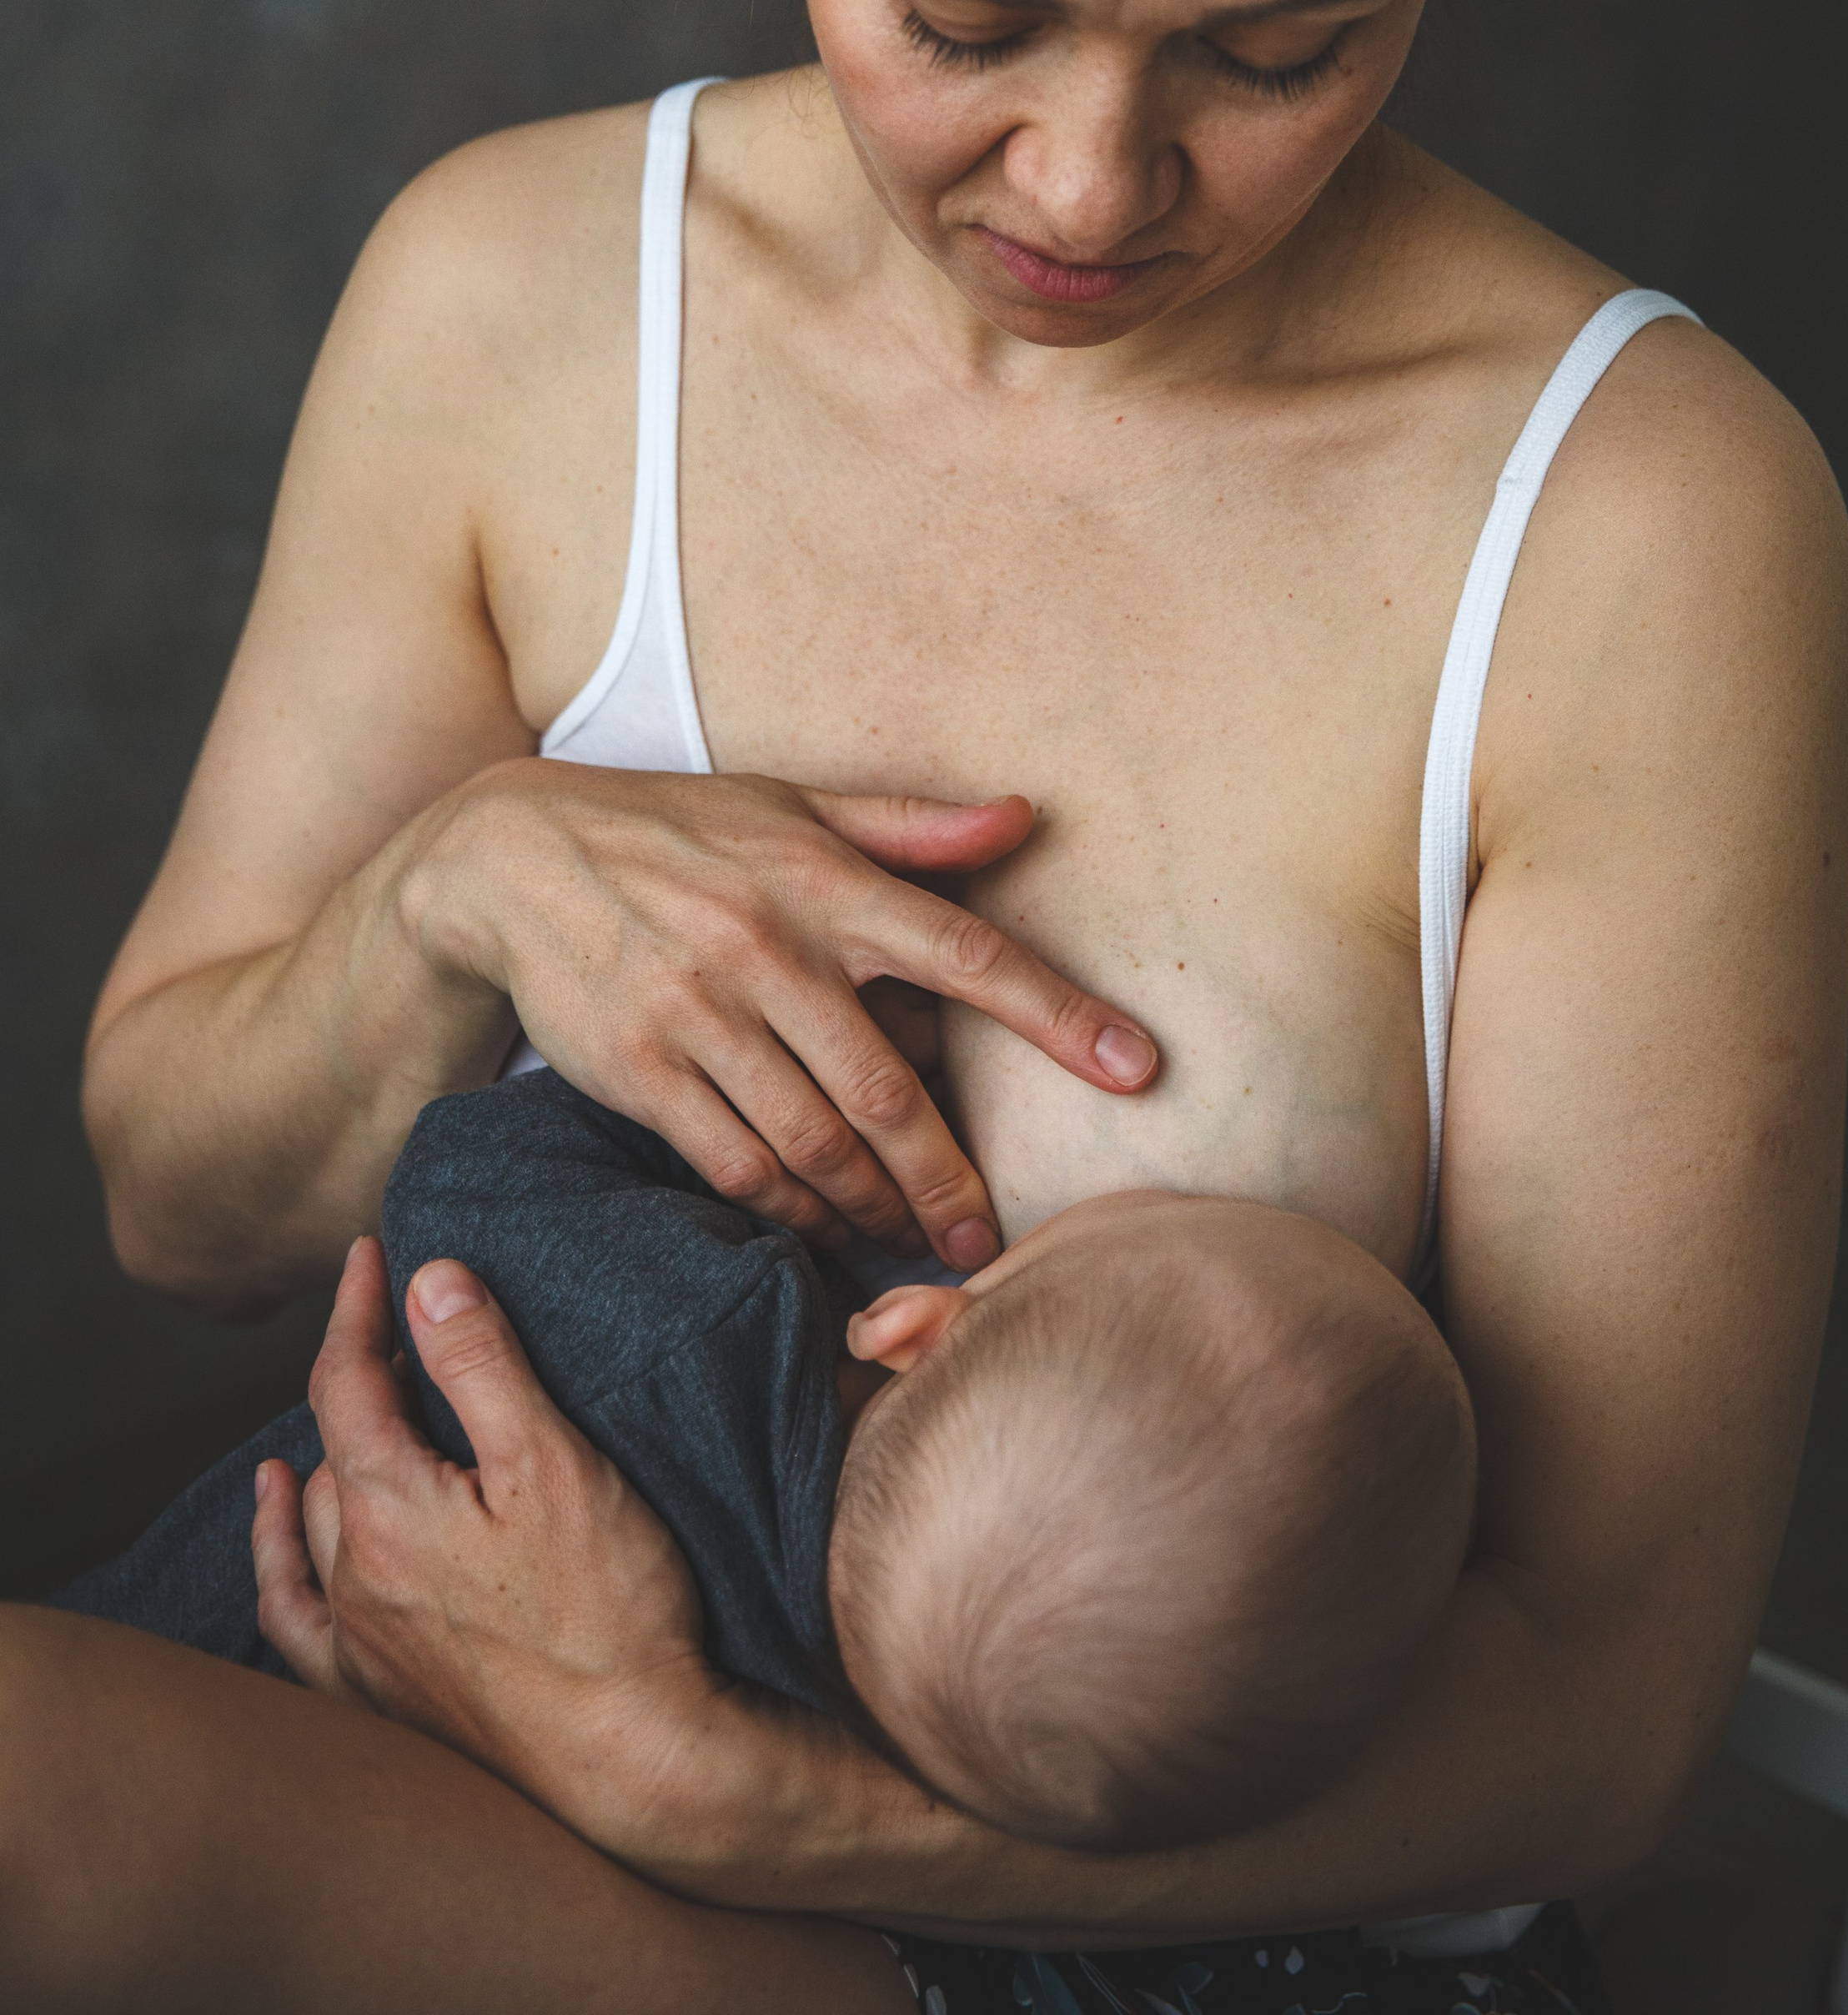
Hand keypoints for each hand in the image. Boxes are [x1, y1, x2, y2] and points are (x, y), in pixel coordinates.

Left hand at [254, 1237, 720, 1833]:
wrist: (636, 1757)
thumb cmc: (611, 1609)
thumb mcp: (555, 1462)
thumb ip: (482, 1366)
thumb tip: (427, 1279)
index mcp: (389, 1509)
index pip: (347, 1381)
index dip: (356, 1307)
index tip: (371, 1251)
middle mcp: (355, 1577)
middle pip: (332, 1447)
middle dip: (359, 1375)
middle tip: (406, 1324)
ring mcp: (363, 1644)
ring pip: (318, 1524)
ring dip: (333, 1454)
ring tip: (361, 1406)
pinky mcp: (384, 1696)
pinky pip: (298, 1617)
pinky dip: (281, 1558)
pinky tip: (284, 1526)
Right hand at [397, 761, 1157, 1268]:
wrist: (514, 859)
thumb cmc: (679, 830)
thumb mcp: (794, 806)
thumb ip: (912, 828)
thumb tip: (1025, 816)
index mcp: (825, 882)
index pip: (967, 949)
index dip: (1057, 1012)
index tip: (1135, 1066)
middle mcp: (770, 949)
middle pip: (890, 1090)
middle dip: (951, 1178)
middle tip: (989, 1236)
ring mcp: (701, 1014)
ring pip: (815, 1142)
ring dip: (875, 1205)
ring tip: (914, 1240)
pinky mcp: (641, 1070)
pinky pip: (737, 1163)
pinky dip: (789, 1209)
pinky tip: (820, 1227)